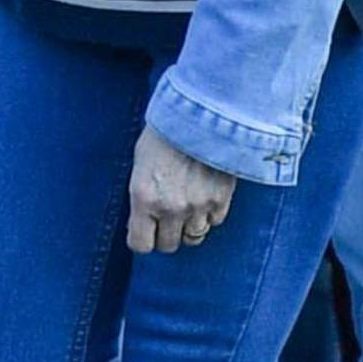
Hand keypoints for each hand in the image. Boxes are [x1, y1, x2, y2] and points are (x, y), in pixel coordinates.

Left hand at [127, 126, 237, 254]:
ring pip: (194, 237)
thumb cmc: (162, 136)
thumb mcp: (140, 166)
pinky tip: (204, 197)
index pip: (141, 244)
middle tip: (165, 219)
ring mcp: (198, 206)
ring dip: (188, 227)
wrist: (198, 116)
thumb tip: (143, 221)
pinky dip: (209, 215)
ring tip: (186, 208)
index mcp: (144, 198)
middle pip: (169, 245)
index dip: (142, 239)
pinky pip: (215, 222)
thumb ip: (142, 196)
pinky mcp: (222, 201)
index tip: (144, 231)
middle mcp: (171, 208)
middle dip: (164, 235)